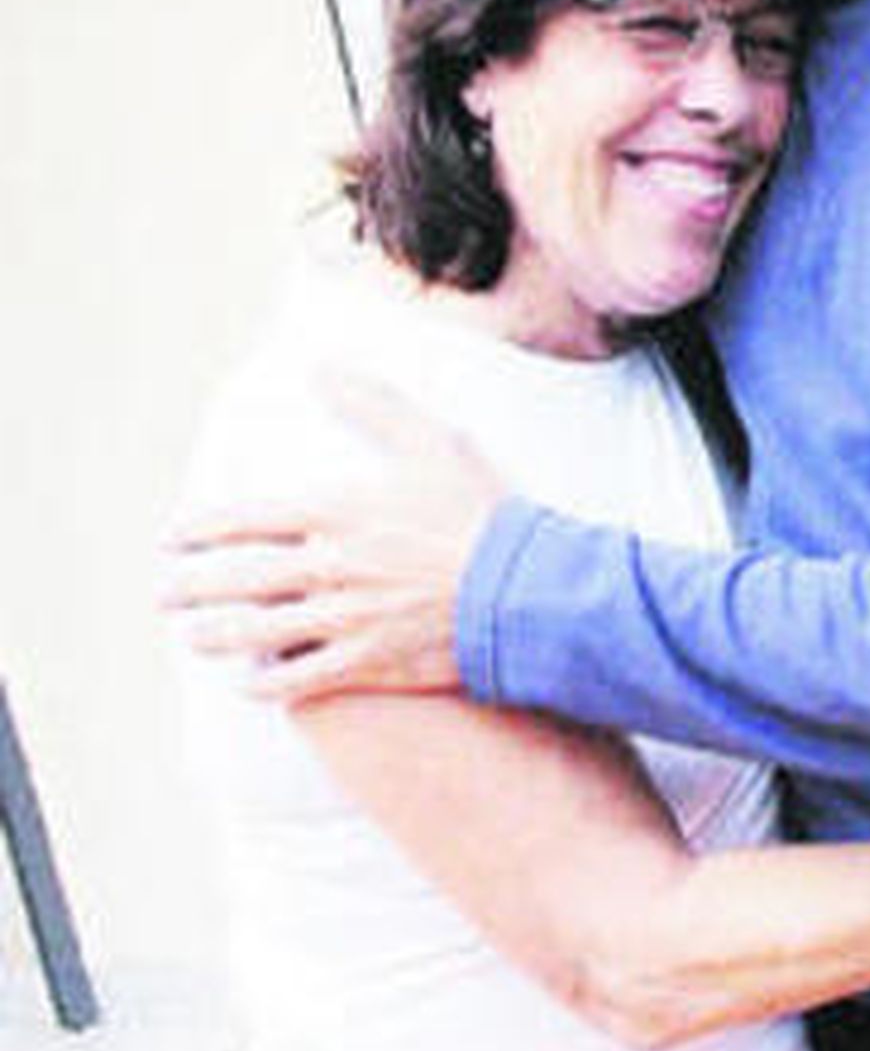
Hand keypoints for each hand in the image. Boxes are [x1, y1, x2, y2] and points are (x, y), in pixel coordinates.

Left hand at [162, 374, 503, 701]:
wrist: (525, 590)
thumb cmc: (481, 512)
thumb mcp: (431, 442)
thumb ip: (372, 404)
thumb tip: (322, 367)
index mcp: (335, 511)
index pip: (242, 519)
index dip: (198, 529)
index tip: (172, 537)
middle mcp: (328, 566)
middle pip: (235, 579)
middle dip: (188, 586)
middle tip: (162, 593)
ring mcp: (343, 619)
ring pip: (255, 633)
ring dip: (212, 635)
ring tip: (191, 636)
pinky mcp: (366, 664)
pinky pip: (298, 679)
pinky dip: (266, 682)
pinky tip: (250, 683)